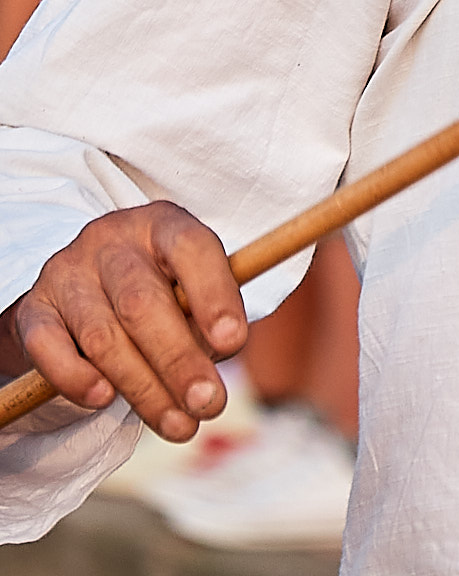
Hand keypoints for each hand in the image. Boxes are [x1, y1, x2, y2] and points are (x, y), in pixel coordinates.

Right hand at [0, 205, 247, 440]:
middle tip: (210, 405)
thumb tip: (216, 362)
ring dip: (143, 389)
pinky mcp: (34, 308)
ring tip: (178, 425)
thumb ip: (205, 320)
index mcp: (162, 224)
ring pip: (103, 336)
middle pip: (143, 303)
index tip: (233, 344)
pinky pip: (48, 348)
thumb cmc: (158, 293)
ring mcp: (68, 271)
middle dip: (180, 362)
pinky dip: (76, 378)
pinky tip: (103, 401)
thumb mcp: (187, 291)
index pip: (191, 247)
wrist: (84, 292)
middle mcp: (112, 239)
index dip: (214, 295)